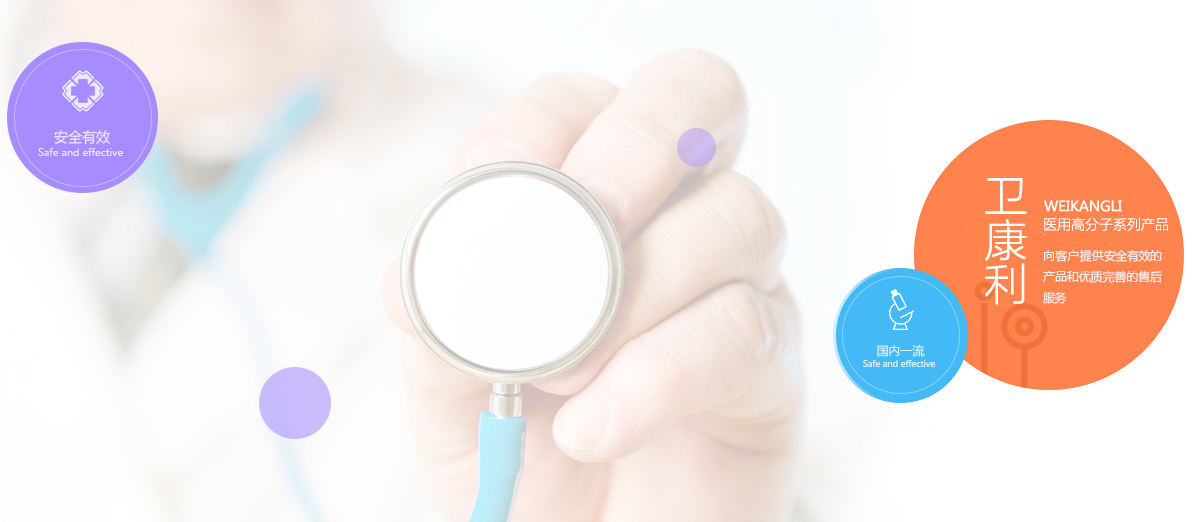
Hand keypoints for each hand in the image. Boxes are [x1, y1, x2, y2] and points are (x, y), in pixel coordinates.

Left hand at [384, 50, 799, 521]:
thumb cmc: (522, 454)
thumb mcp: (452, 393)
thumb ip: (436, 328)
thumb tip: (413, 280)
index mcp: (590, 196)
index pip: (581, 102)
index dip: (536, 129)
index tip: (486, 196)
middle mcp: (675, 215)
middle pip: (698, 96)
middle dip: (636, 144)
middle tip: (583, 222)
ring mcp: (735, 282)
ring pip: (738, 215)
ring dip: (639, 287)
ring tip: (564, 375)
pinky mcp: (770, 367)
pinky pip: (743, 331)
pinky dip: (659, 373)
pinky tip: (596, 425)